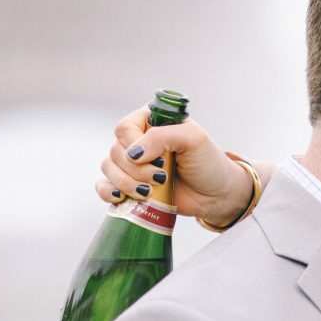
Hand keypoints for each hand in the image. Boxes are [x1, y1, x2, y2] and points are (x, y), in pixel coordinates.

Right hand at [94, 107, 253, 225]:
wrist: (216, 194)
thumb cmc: (208, 162)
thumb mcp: (194, 139)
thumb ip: (163, 137)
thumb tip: (133, 154)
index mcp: (150, 122)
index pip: (125, 128)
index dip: (134, 145)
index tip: (159, 159)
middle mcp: (138, 141)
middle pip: (115, 151)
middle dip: (137, 170)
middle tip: (161, 177)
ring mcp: (132, 165)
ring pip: (109, 169)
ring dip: (126, 183)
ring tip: (150, 192)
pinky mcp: (129, 186)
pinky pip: (105, 186)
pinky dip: (108, 192)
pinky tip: (121, 198)